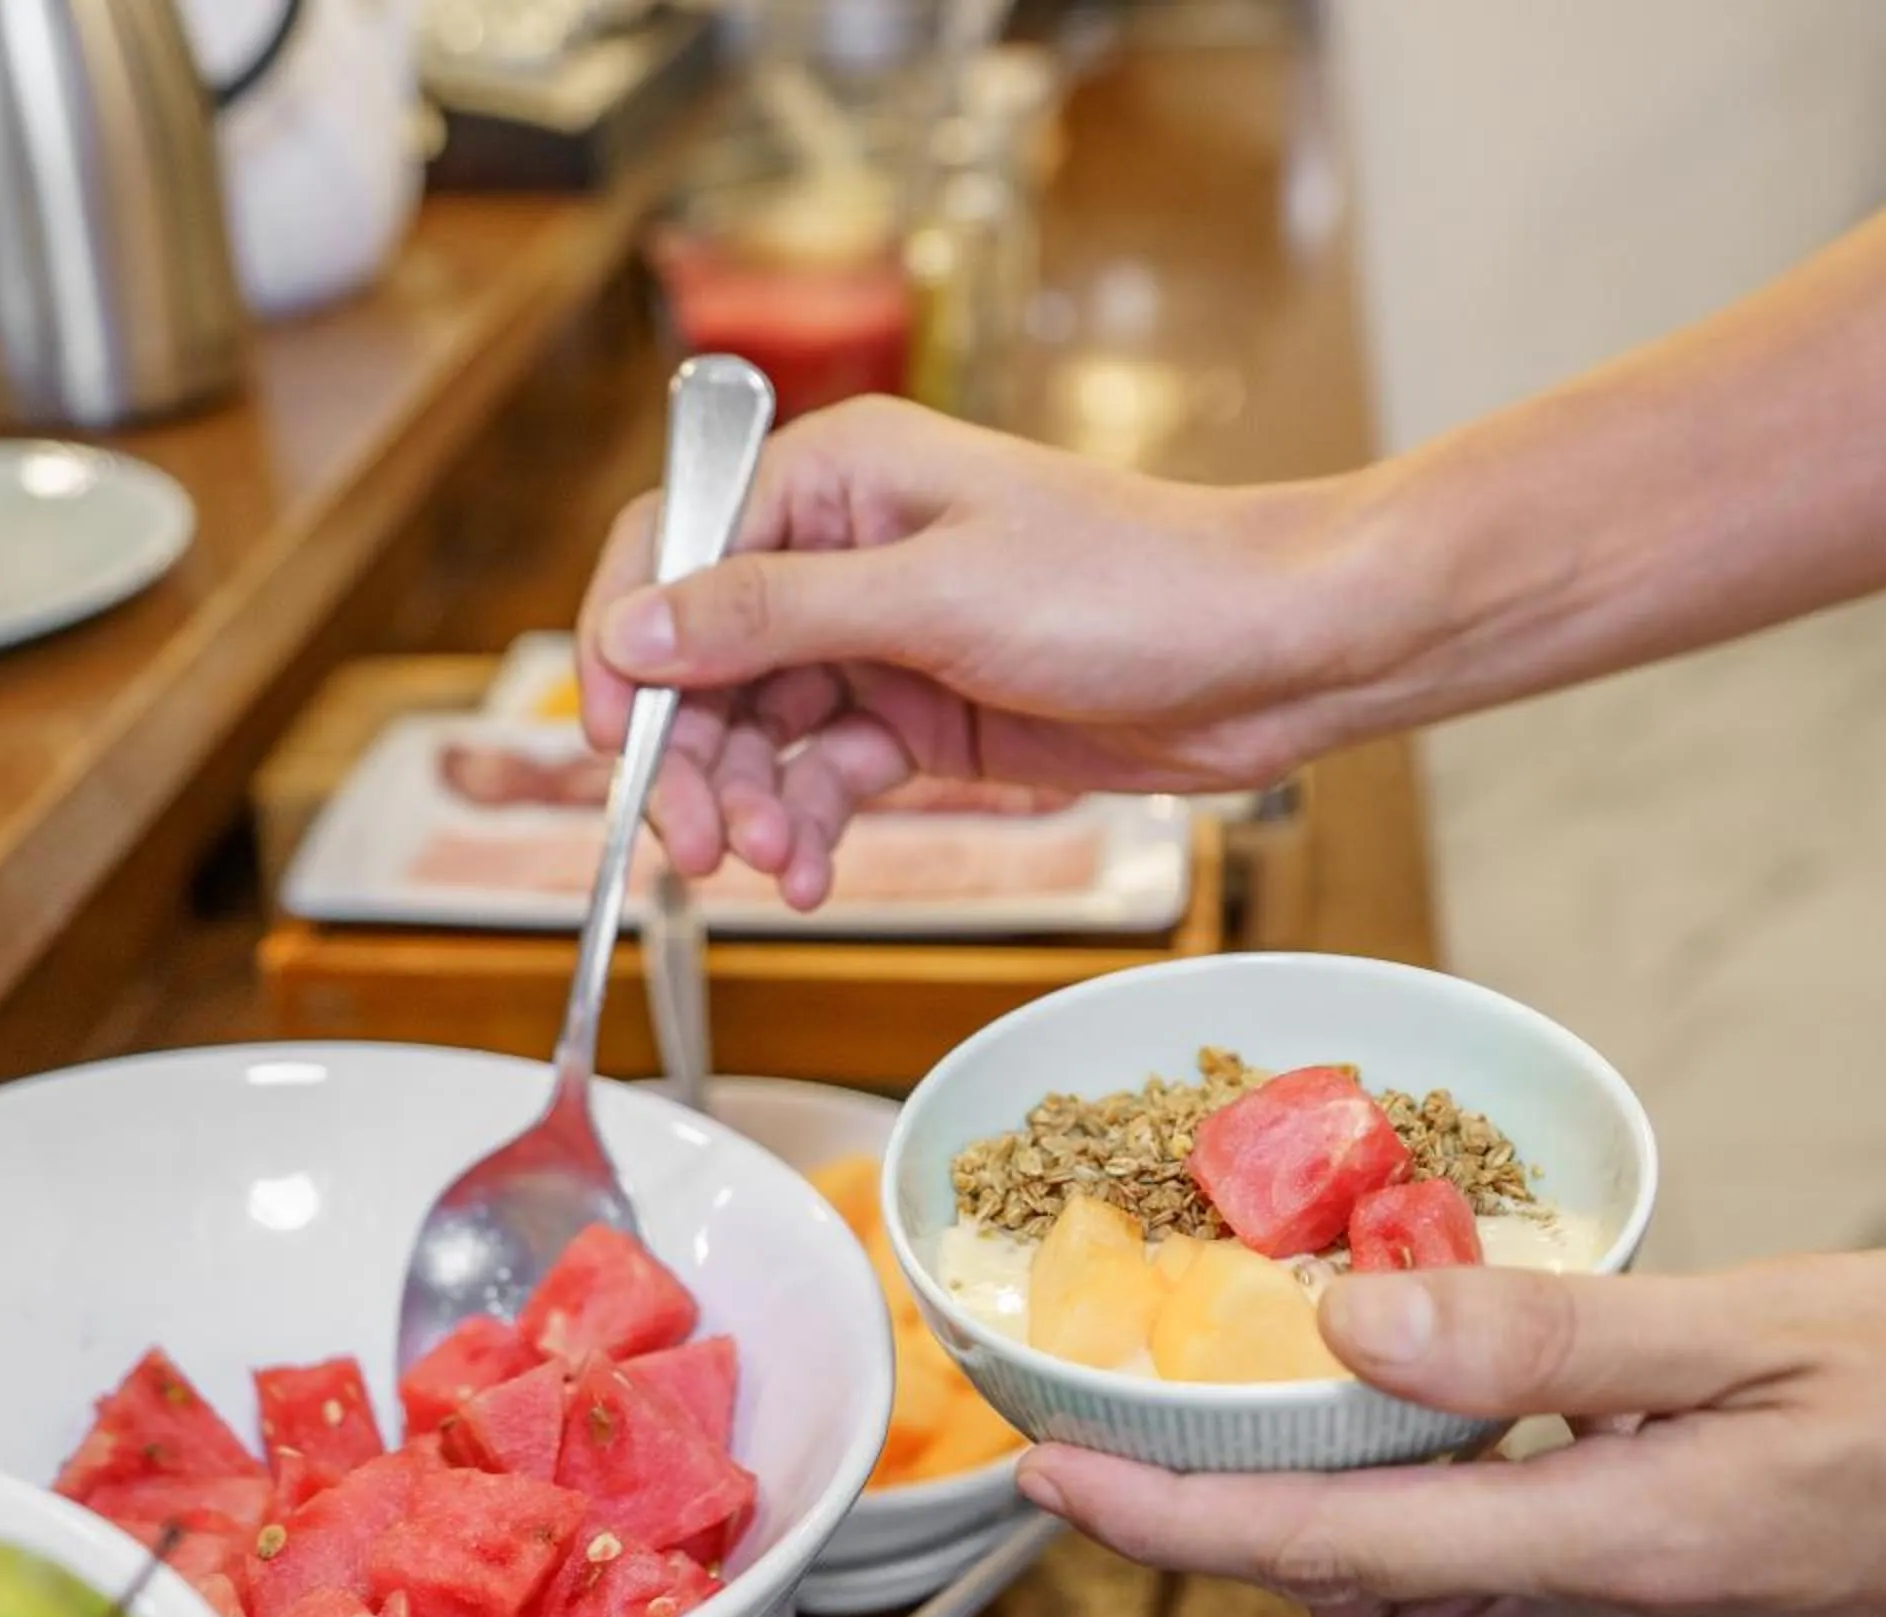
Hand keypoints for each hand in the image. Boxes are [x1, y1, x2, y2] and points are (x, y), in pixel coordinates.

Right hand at [574, 397, 1401, 906]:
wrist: (1272, 655)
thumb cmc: (1136, 586)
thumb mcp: (936, 599)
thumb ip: (774, 618)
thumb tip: (637, 629)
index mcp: (838, 477)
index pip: (674, 546)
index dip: (626, 644)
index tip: (613, 740)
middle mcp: (846, 549)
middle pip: (704, 657)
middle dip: (691, 757)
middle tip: (698, 845)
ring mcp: (883, 636)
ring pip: (758, 729)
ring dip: (751, 804)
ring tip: (780, 867)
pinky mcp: (924, 712)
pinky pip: (825, 774)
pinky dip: (810, 825)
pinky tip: (814, 871)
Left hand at [1015, 1251, 1885, 1616]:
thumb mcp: (1785, 1318)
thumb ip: (1554, 1328)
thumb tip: (1353, 1318)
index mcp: (1640, 1549)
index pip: (1336, 1555)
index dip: (1174, 1520)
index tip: (1054, 1478)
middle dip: (1284, 1545)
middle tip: (1256, 1398)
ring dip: (1399, 1529)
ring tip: (1409, 1371)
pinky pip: (1578, 1595)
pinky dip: (1517, 1511)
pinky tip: (1562, 1399)